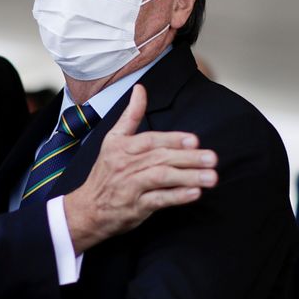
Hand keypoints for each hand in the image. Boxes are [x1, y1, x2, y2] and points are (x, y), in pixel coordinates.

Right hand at [65, 84, 218, 253]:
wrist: (87, 209)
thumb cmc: (105, 173)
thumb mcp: (113, 140)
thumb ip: (130, 115)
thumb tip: (141, 89)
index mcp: (121, 147)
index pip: (150, 140)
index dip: (172, 139)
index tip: (194, 140)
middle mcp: (125, 165)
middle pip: (159, 158)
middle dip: (188, 158)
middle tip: (211, 158)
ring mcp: (130, 187)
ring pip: (161, 177)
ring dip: (188, 177)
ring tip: (210, 177)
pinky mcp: (135, 207)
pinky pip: (158, 200)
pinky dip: (177, 196)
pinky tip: (195, 193)